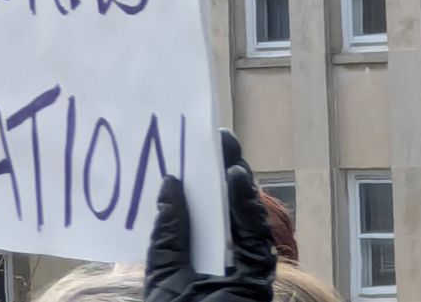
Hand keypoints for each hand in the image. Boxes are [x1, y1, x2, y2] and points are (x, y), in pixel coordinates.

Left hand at [144, 132, 275, 301]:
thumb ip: (169, 234)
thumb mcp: (162, 276)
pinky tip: (236, 181)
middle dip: (224, 175)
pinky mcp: (258, 283)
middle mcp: (227, 266)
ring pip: (248, 221)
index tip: (195, 150)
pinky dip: (248, 209)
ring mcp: (245, 274)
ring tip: (226, 152)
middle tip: (216, 138)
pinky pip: (256, 240)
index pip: (206, 216)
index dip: (203, 183)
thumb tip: (169, 184)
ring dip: (239, 184)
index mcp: (201, 262)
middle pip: (229, 213)